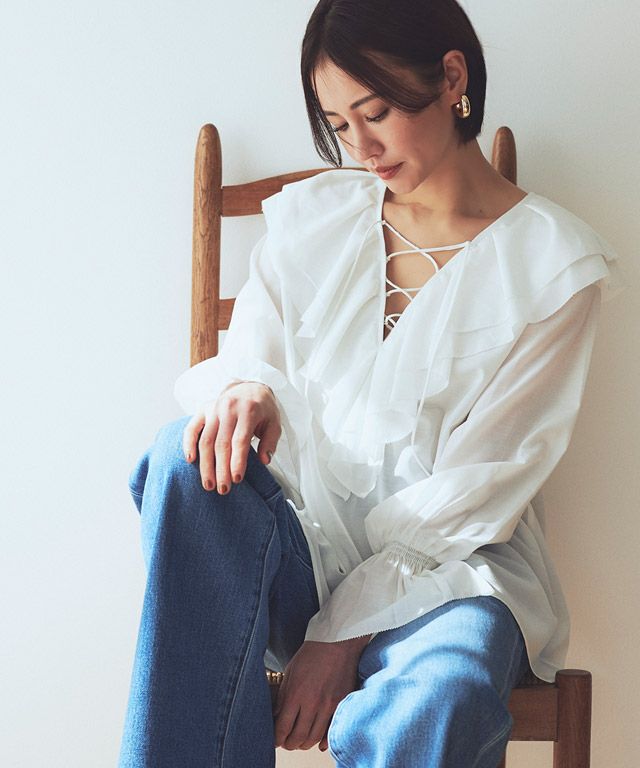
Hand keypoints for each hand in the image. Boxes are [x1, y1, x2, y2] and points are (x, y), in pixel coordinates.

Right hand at [182, 380, 280, 492]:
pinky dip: (188, 444)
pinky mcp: (203, 410)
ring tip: (208, 484)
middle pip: (221, 444)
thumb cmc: (263, 410)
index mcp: (248, 411)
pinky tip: (190, 460)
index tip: (236, 480)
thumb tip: (264, 460)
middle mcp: (228, 408)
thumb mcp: (275, 423)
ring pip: (205, 440)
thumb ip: (270, 442)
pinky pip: (192, 428)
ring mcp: (213, 408)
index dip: (237, 461)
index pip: (240, 440)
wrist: (250, 387)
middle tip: (222, 490)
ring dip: (205, 464)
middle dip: (221, 469)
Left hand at [273, 636, 371, 752]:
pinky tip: (317, 742)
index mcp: (296, 693)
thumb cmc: (313, 653)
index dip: (277, 737)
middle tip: (287, 742)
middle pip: (298, 737)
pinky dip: (323, 741)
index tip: (275, 739)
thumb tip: (277, 715)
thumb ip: (283, 695)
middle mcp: (313, 703)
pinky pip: (331, 731)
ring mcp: (329, 705)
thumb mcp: (291, 671)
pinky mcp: (342, 704)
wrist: (338, 642)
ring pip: (314, 737)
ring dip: (304, 743)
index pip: (283, 726)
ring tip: (300, 741)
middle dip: (289, 743)